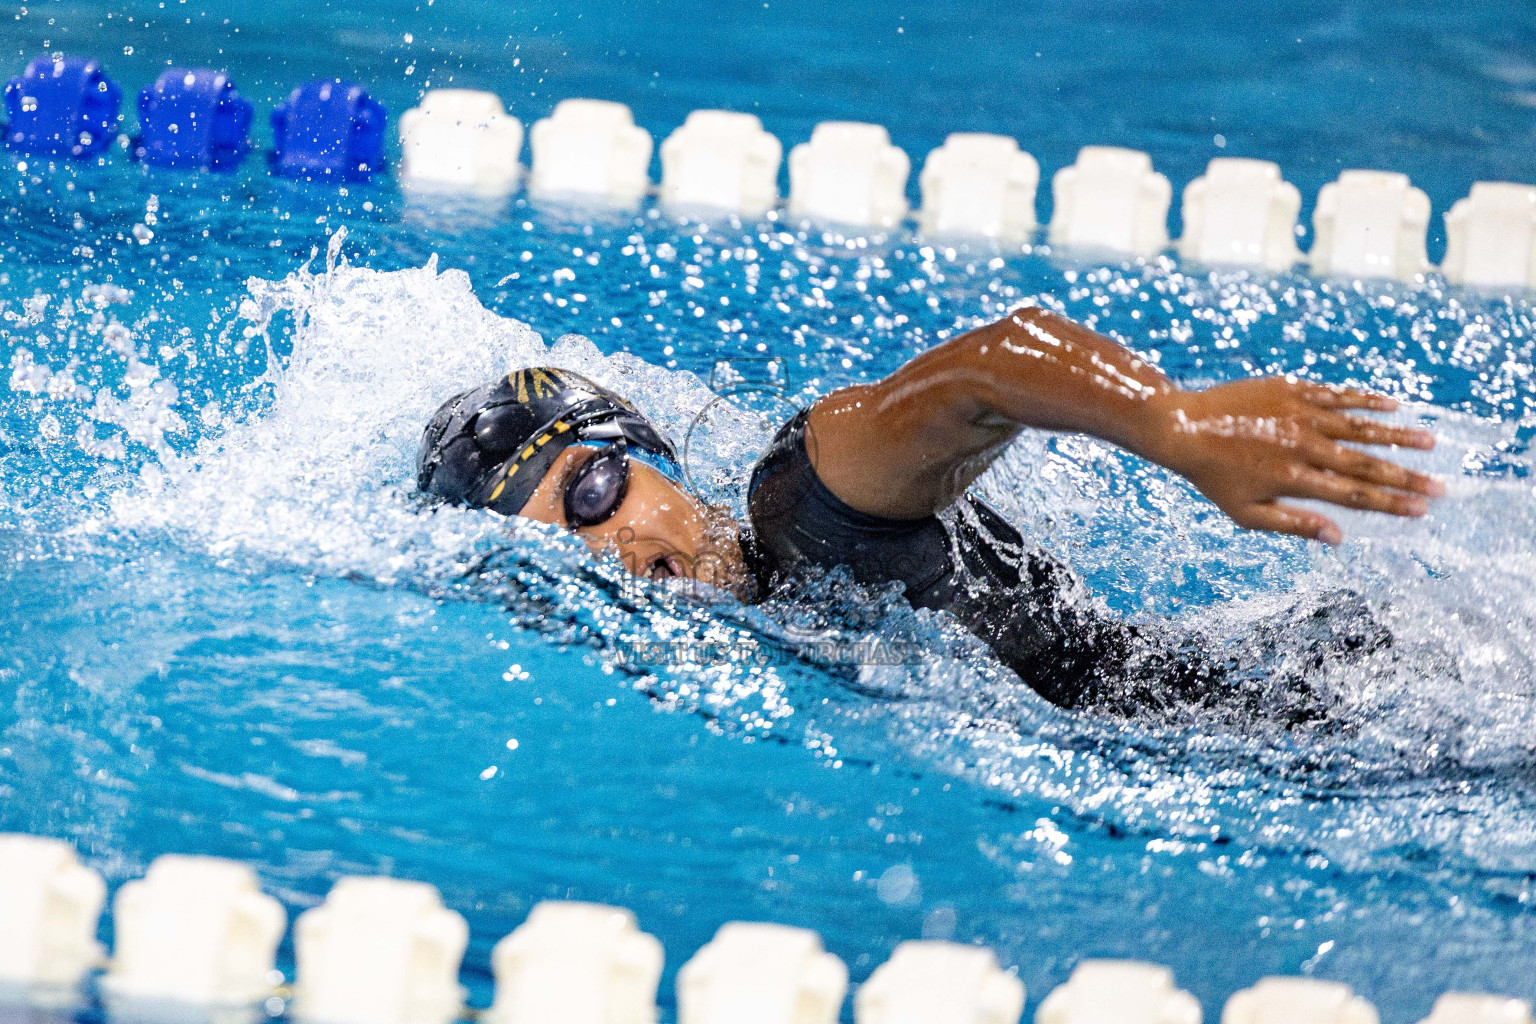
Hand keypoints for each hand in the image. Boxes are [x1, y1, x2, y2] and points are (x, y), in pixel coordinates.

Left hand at [1141, 377, 1444, 543]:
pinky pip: (1337, 394)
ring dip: (1397, 435)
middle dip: (1406, 478)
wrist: (1182, 427)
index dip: (1391, 504)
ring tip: (1430, 442)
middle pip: (1366, 465)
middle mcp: (1303, 446)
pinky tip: (1392, 404)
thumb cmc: (1212, 476)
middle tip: (1441, 487)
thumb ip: (1294, 524)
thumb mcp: (1246, 513)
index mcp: (1295, 479)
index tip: (1422, 509)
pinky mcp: (1292, 391)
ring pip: (1359, 426)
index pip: (1354, 496)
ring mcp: (1300, 415)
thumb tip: (1339, 537)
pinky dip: (1365, 400)